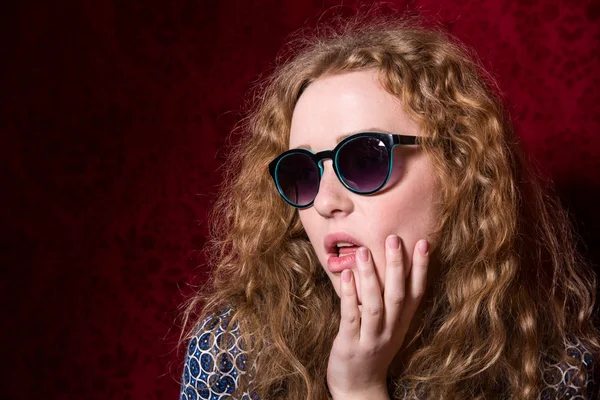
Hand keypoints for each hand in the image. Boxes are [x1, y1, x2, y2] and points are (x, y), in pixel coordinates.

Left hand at [326, 235, 429, 399]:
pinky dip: (349, 295)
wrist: (359, 387)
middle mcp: (390, 329)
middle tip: (393, 239)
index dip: (421, 268)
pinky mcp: (351, 344)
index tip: (423, 243)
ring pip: (375, 304)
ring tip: (364, 252)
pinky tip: (346, 275)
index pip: (416, 292)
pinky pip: (351, 316)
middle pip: (397, 295)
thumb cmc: (372, 349)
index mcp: (401, 322)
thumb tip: (390, 266)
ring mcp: (371, 338)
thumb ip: (391, 301)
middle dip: (397, 266)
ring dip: (370, 277)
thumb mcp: (389, 326)